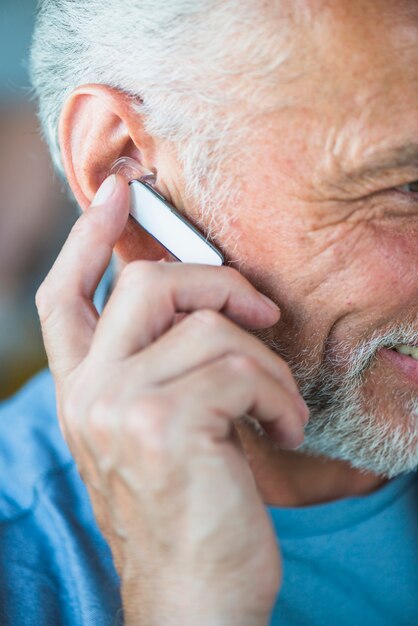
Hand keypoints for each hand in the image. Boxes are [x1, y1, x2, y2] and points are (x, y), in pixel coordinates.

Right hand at [36, 175, 308, 625]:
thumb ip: (159, 368)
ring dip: (266, 363)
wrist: (194, 597)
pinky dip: (280, 396)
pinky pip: (242, 370)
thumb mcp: (158, 432)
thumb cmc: (186, 510)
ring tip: (279, 406)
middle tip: (259, 310)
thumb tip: (202, 307)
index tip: (118, 193)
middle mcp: (90, 394)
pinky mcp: (170, 426)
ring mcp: (122, 407)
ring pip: (210, 329)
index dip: (89, 238)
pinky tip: (285, 429)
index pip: (64, 296)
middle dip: (217, 282)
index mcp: (82, 392)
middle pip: (148, 285)